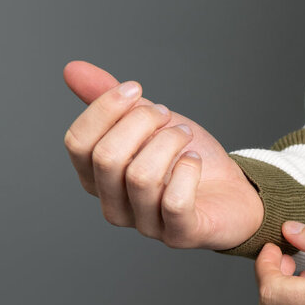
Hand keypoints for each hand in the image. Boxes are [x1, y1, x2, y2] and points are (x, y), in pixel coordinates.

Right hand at [63, 59, 264, 250]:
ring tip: (185, 135)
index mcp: (96, 178)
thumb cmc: (185, 158)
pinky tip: (194, 160)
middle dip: (141, 122)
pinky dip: (188, 171)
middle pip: (106, 157)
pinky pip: (173, 201)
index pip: (77, 142)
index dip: (105, 108)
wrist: (233, 190)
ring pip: (140, 176)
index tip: (136, 88)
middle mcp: (112, 204)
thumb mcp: (149, 122)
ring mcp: (144, 224)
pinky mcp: (179, 235)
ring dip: (169, 142)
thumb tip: (72, 69)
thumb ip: (110, 101)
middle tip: (166, 113)